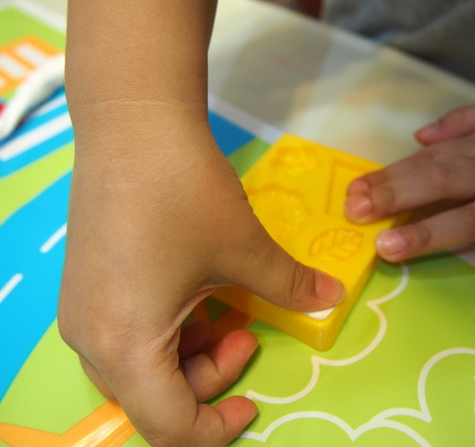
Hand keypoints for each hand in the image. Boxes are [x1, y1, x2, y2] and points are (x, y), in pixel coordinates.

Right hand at [58, 117, 343, 446]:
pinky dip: (167, 332)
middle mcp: (91, 339)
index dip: (218, 427)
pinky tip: (196, 290)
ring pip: (140, 368)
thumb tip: (329, 299)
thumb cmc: (183, 189)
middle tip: (246, 333)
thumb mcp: (244, 247)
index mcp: (125, 344)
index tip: (253, 401)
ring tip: (226, 307)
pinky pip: (126, 335)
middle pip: (153, 398)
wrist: (133, 122)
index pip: (169, 427)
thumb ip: (288, 287)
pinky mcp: (85, 286)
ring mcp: (81, 311)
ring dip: (189, 355)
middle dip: (209, 380)